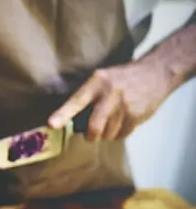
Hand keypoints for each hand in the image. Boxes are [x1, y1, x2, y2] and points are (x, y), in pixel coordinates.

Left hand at [48, 58, 173, 139]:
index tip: (52, 124)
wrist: (156, 73)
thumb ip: (87, 96)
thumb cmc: (122, 78)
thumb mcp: (102, 78)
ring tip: (109, 123)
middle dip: (90, 135)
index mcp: (97, 83)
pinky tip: (122, 121)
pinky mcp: (137, 116)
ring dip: (105, 134)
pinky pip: (121, 135)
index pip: (77, 101)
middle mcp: (110, 95)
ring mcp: (125, 107)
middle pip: (94, 126)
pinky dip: (118, 134)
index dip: (63, 114)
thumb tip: (70, 121)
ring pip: (107, 134)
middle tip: (89, 134)